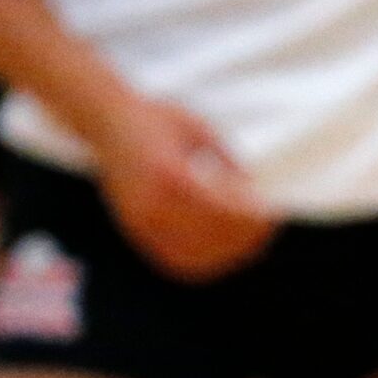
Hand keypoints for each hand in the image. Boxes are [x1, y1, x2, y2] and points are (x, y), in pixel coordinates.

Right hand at [91, 97, 274, 281]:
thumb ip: (227, 163)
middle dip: (243, 235)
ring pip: (193, 253)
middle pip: (209, 234)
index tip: (271, 214)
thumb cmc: (157, 119)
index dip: (248, 217)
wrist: (107, 121)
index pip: (219, 208)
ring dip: (227, 251)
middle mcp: (151, 201)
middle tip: (266, 228)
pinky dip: (202, 259)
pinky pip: (174, 258)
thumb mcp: (200, 130)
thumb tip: (253, 195)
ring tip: (249, 240)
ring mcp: (141, 220)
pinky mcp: (135, 229)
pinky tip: (221, 248)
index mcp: (169, 172)